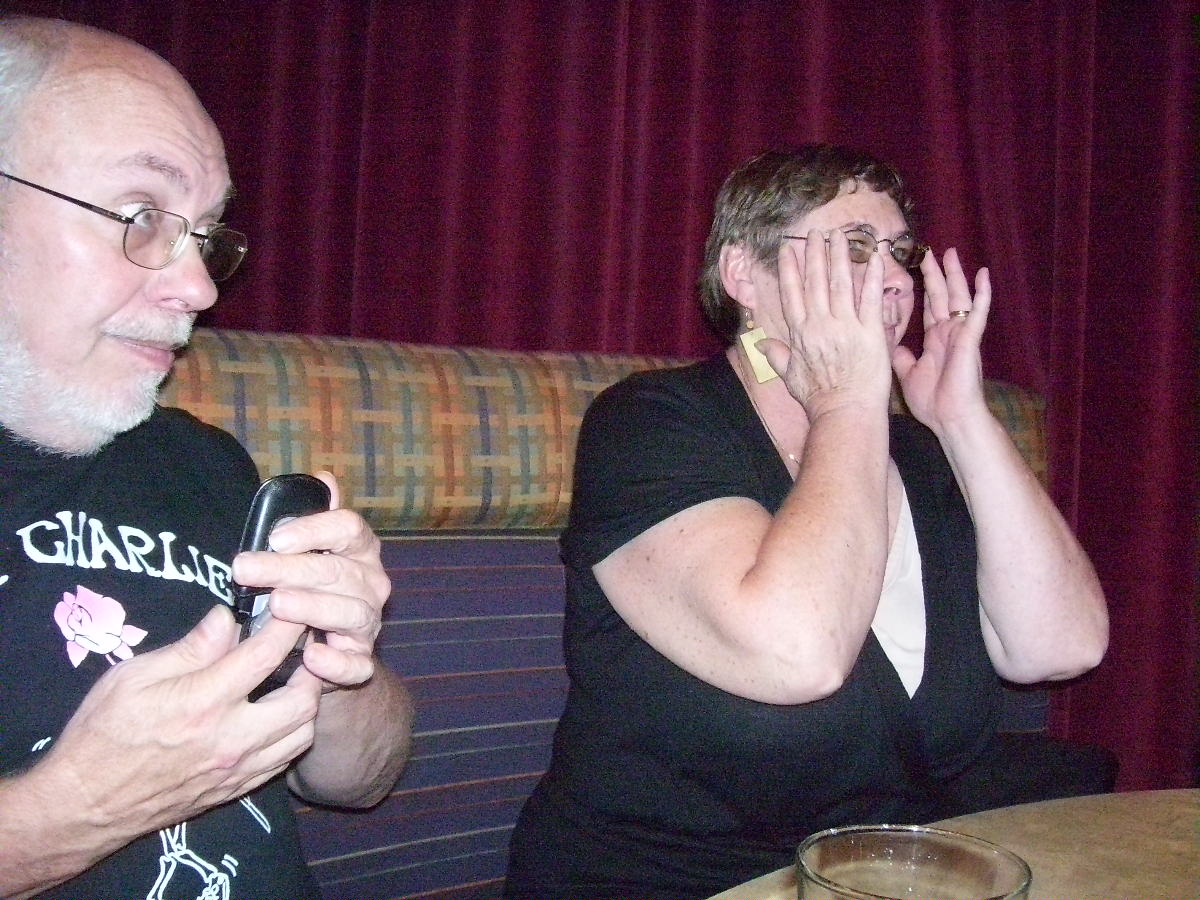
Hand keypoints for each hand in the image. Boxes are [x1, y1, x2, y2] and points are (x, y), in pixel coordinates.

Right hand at [39, 604, 319, 840]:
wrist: (85, 804)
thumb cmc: (102, 732)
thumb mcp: (134, 676)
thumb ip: (190, 648)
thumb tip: (228, 618)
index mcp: (203, 703)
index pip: (265, 655)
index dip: (287, 625)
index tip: (294, 605)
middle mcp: (230, 739)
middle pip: (303, 700)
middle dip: (311, 667)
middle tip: (301, 648)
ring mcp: (236, 769)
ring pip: (302, 734)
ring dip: (306, 703)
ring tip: (292, 680)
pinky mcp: (235, 789)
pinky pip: (284, 760)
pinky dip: (292, 733)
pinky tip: (277, 715)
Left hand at [230, 471, 390, 691]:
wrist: (322, 645)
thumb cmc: (310, 586)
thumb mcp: (309, 550)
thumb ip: (313, 519)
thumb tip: (323, 478)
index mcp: (360, 549)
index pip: (348, 528)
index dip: (314, 529)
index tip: (275, 536)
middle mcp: (371, 583)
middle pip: (338, 570)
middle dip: (289, 569)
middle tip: (244, 569)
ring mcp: (368, 622)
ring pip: (351, 613)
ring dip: (313, 608)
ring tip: (277, 604)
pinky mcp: (361, 659)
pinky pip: (357, 664)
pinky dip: (337, 662)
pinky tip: (312, 655)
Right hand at [757, 229, 891, 417]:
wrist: (844, 414)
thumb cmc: (818, 400)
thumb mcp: (790, 377)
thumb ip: (776, 356)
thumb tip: (759, 345)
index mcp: (801, 334)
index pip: (792, 293)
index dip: (790, 269)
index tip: (789, 249)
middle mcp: (820, 325)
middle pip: (815, 281)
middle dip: (815, 254)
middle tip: (816, 232)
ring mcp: (845, 326)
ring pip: (841, 283)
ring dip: (841, 256)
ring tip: (841, 236)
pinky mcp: (870, 332)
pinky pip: (871, 298)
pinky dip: (874, 276)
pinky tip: (877, 257)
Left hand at [892, 247, 991, 430]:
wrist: (951, 420)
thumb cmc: (933, 402)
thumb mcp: (908, 375)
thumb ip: (902, 357)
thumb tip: (892, 344)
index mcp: (935, 340)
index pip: (929, 306)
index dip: (923, 287)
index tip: (915, 268)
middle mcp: (949, 333)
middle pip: (942, 296)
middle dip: (936, 273)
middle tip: (929, 250)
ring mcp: (961, 335)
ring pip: (959, 297)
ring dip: (955, 275)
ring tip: (951, 253)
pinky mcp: (970, 340)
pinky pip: (977, 313)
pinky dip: (981, 294)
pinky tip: (983, 274)